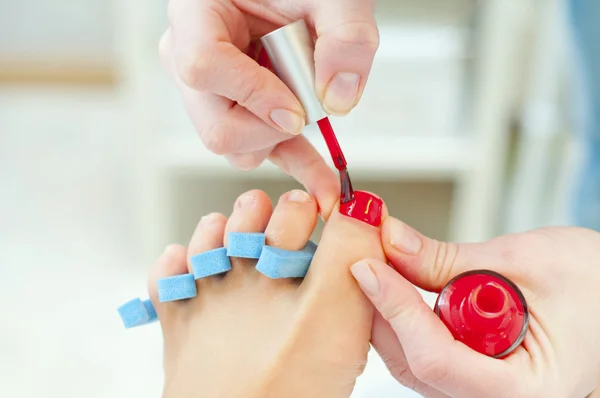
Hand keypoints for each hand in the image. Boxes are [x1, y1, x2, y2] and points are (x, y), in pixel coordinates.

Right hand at [159, 0, 378, 216]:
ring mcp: (208, 88)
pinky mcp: (234, 106)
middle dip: (271, 128)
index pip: (203, 66)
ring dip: (282, 143)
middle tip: (308, 107)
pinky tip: (320, 180)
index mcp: (197, 12)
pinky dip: (292, 161)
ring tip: (315, 121)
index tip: (296, 111)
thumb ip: (345, 35)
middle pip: (215, 125)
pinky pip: (254, 148)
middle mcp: (189, 54)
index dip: (252, 95)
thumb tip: (338, 98)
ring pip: (232, 145)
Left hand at [350, 219, 599, 397]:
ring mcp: (479, 388)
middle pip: (414, 363)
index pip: (436, 358)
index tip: (366, 265)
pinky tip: (397, 282)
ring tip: (378, 262)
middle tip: (363, 255)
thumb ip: (451, 259)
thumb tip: (393, 241)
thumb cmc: (595, 284)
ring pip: (412, 360)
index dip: (396, 309)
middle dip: (383, 308)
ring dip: (389, 312)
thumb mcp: (527, 260)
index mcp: (524, 388)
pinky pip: (423, 352)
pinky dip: (405, 317)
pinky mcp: (469, 372)